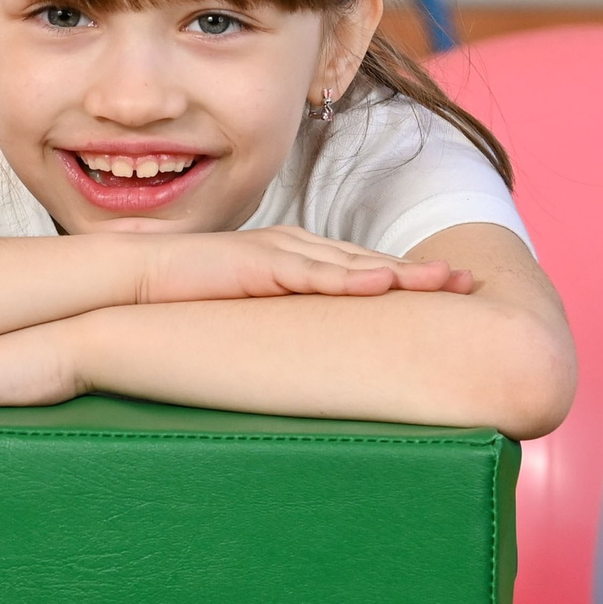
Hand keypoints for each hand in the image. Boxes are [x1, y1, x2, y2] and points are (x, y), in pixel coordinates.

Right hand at [104, 225, 474, 304]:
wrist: (132, 274)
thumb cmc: (180, 295)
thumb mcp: (240, 308)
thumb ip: (270, 321)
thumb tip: (292, 356)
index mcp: (290, 256)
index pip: (356, 267)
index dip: (403, 277)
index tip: (445, 289)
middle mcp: (292, 247)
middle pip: (369, 260)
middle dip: (421, 271)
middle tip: (470, 282)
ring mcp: (278, 252)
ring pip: (354, 262)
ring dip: (403, 273)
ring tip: (447, 283)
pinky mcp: (258, 263)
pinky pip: (315, 272)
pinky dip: (353, 277)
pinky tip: (387, 283)